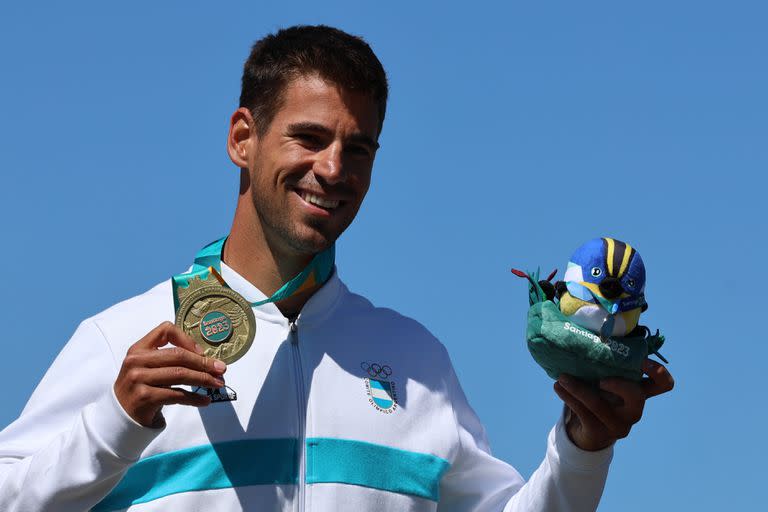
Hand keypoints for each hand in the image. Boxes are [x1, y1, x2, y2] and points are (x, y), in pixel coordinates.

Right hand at [114, 321, 226, 427]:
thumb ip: (167, 358)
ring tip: (218, 384)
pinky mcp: (145, 398)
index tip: (201, 352)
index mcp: (138, 348)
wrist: (119, 416)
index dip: (187, 339)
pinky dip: (195, 398)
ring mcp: (139, 379)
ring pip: (180, 374)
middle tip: (221, 369)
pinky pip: (177, 395)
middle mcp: (136, 361)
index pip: (165, 330)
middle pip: (178, 355)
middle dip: (204, 362)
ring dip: (203, 379)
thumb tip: (206, 358)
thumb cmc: (141, 388)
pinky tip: (205, 400)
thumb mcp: (147, 367)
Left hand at [553, 359, 673, 450]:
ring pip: (599, 404)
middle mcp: (634, 410)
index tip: (642, 360)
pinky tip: (558, 387)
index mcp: (640, 393)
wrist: (585, 432)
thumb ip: (607, 364)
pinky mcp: (599, 432)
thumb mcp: (606, 381)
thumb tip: (591, 330)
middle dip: (620, 385)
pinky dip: (569, 397)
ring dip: (578, 388)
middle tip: (601, 379)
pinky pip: (582, 412)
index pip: (663, 385)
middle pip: (637, 397)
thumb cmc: (598, 396)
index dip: (659, 373)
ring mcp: (618, 425)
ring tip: (562, 377)